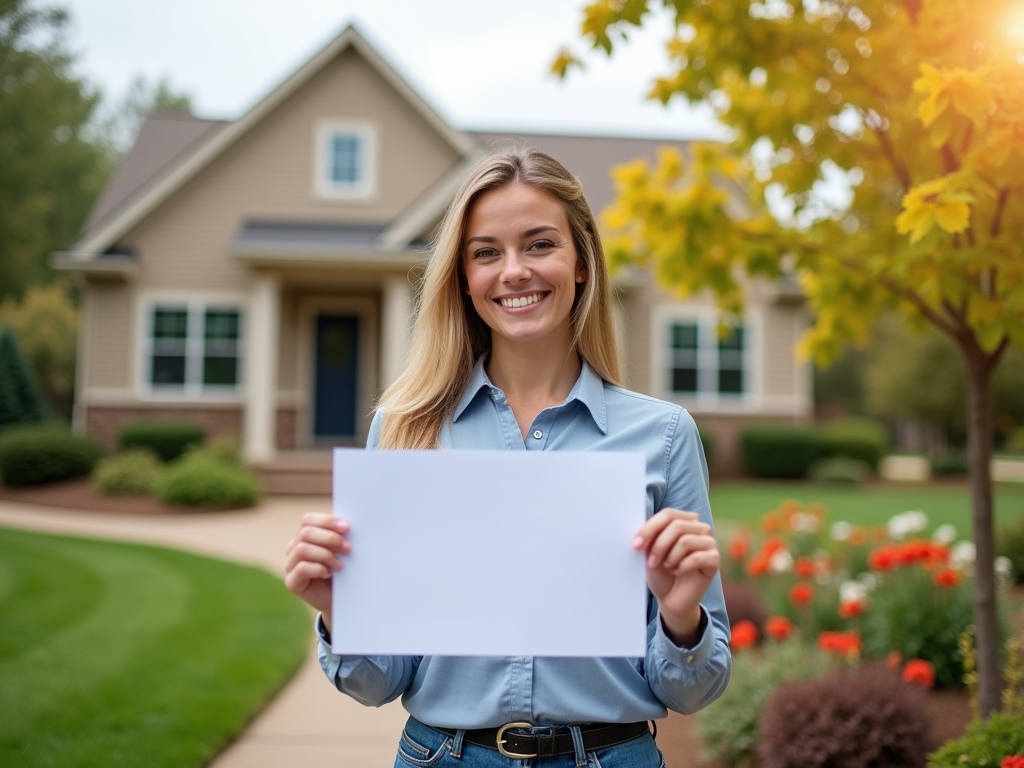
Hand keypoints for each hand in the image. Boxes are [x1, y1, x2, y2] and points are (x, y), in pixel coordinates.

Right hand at [284, 513, 350, 622]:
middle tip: (348, 549)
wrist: (342, 599)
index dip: (327, 521)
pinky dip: (318, 568)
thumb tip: (347, 524)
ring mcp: (290, 565)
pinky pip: (302, 568)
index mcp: (304, 536)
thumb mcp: (342, 550)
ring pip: (302, 549)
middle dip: (330, 538)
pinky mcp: (291, 582)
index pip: (308, 520)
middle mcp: (294, 548)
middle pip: (306, 533)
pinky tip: (329, 574)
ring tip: (340, 565)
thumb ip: (339, 535)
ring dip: (326, 555)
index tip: (346, 527)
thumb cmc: (342, 571)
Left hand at [633, 508, 719, 645]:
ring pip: (685, 541)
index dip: (650, 528)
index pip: (668, 514)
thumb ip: (650, 536)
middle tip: (651, 562)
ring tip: (666, 567)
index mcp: (684, 520)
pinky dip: (682, 567)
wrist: (671, 597)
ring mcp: (709, 543)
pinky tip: (677, 572)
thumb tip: (643, 528)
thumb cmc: (661, 572)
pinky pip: (697, 558)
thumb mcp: (650, 552)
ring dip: (670, 557)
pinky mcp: (714, 559)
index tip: (636, 545)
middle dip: (659, 545)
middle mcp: (699, 528)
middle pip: (677, 526)